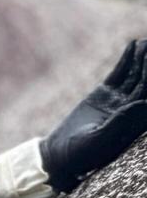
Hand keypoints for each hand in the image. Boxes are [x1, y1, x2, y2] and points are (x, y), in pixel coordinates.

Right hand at [40, 38, 146, 192]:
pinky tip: (133, 45)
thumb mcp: (99, 140)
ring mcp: (117, 100)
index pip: (146, 97)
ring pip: (133, 75)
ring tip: (144, 43)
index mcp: (133, 122)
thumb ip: (121, 123)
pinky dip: (126, 60)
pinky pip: (118, 74)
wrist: (59, 154)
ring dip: (141, 59)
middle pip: (144, 83)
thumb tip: (143, 103)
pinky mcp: (103, 94)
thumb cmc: (81, 154)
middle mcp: (129, 109)